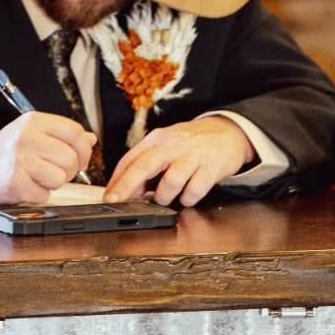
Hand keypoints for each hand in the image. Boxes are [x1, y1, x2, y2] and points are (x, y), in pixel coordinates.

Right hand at [0, 112, 95, 206]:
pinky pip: (44, 195)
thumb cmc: (11, 150)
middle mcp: (27, 137)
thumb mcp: (35, 133)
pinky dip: (40, 195)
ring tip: (41, 178)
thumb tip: (91, 139)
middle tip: (59, 172)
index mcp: (35, 121)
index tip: (82, 159)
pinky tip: (29, 186)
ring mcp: (19, 160)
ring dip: (55, 183)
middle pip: (70, 157)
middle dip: (70, 170)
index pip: (74, 131)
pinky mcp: (14, 183)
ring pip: (60, 178)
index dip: (84, 149)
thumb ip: (63, 134)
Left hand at [105, 117, 254, 207]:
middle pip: (145, 165)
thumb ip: (146, 165)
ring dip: (164, 197)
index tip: (108, 197)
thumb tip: (125, 191)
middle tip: (116, 203)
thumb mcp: (166, 147)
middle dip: (127, 186)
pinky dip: (188, 198)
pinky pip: (194, 190)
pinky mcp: (211, 167)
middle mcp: (173, 145)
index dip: (117, 179)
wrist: (226, 132)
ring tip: (167, 198)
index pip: (132, 158)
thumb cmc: (190, 144)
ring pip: (170, 181)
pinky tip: (188, 194)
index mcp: (158, 139)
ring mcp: (193, 155)